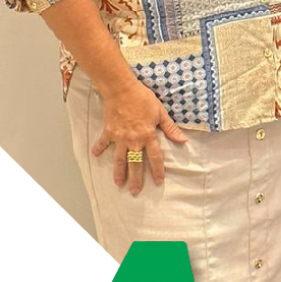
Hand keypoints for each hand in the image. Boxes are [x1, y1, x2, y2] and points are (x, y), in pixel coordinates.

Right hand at [91, 80, 187, 195]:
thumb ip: (170, 128)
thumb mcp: (161, 112)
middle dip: (135, 179)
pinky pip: (103, 143)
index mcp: (148, 136)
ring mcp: (119, 138)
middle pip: (135, 163)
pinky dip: (99, 148)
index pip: (155, 157)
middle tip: (135, 191)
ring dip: (118, 172)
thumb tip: (183, 140)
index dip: (157, 170)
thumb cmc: (143, 99)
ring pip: (118, 160)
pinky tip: (95, 155)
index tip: (158, 181)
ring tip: (118, 184)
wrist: (121, 89)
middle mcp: (133, 140)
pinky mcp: (108, 132)